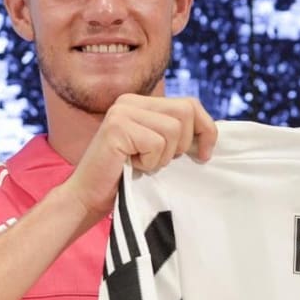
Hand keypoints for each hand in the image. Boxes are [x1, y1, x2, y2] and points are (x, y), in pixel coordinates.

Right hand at [63, 94, 216, 223]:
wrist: (88, 197)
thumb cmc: (125, 178)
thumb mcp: (157, 149)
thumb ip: (176, 133)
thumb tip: (211, 132)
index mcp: (140, 102)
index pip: (189, 104)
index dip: (205, 128)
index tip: (204, 154)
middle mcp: (129, 101)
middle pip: (185, 111)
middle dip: (184, 143)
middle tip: (164, 162)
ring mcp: (122, 112)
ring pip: (173, 129)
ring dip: (163, 156)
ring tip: (142, 164)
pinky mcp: (117, 127)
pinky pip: (156, 143)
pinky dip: (150, 162)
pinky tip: (132, 166)